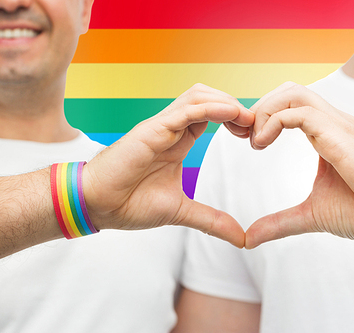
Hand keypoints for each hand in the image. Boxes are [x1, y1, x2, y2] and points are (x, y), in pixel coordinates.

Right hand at [82, 84, 253, 247]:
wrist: (97, 206)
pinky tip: (232, 114)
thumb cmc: (130, 203)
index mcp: (179, 140)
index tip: (254, 134)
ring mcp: (162, 126)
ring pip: (198, 96)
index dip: (236, 118)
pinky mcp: (151, 129)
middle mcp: (172, 128)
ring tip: (247, 119)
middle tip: (256, 126)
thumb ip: (212, 221)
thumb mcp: (183, 212)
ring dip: (226, 102)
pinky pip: (185, 110)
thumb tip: (242, 239)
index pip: (213, 114)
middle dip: (236, 106)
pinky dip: (211, 107)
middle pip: (208, 98)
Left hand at [245, 82, 353, 248]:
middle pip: (290, 90)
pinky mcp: (341, 136)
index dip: (264, 116)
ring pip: (294, 94)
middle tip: (246, 136)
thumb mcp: (311, 216)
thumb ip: (280, 223)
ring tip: (255, 141)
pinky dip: (274, 122)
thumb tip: (249, 238)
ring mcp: (339, 126)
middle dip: (261, 108)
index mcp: (327, 133)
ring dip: (265, 112)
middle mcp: (333, 123)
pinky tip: (263, 144)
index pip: (290, 105)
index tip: (249, 141)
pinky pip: (300, 113)